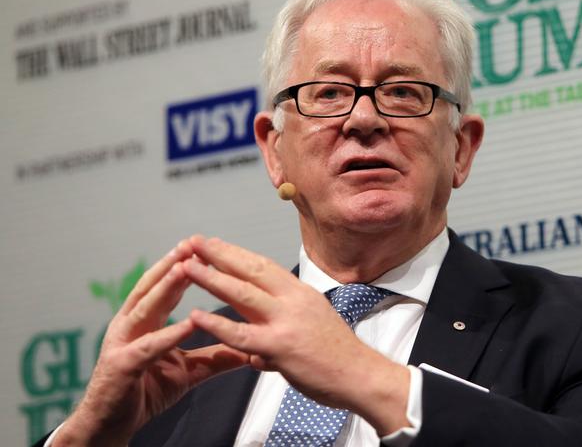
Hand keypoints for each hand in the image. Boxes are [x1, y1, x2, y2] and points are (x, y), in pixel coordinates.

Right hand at [55, 242, 249, 446]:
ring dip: (165, 288)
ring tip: (185, 268)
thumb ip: (215, 357)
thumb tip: (248, 350)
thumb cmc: (146, 390)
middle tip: (193, 244)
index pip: (166, 288)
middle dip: (173, 264)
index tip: (206, 248)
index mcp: (144, 321)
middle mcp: (130, 325)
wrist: (111, 425)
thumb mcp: (188, 370)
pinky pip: (148, 347)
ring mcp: (122, 343)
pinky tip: (188, 323)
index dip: (184, 267)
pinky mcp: (121, 366)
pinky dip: (168, 335)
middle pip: (152, 288)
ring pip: (146, 309)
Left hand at [183, 235, 409, 435]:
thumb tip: (251, 331)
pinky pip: (242, 334)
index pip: (262, 265)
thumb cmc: (336, 352)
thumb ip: (277, 319)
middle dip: (218, 254)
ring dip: (211, 278)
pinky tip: (196, 315)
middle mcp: (292, 299)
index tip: (214, 244)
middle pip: (249, 270)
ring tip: (186, 266)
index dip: (235, 253)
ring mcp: (286, 321)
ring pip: (242, 294)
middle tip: (193, 242)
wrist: (360, 374)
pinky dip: (217, 324)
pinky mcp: (281, 346)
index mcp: (299, 291)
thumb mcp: (310, 320)